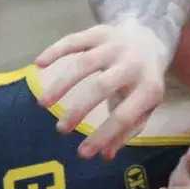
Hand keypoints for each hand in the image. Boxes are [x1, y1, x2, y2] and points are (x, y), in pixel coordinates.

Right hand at [34, 20, 171, 160]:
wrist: (150, 41)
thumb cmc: (141, 84)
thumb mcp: (143, 109)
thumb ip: (126, 131)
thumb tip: (105, 155)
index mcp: (147, 89)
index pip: (123, 116)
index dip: (102, 136)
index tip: (82, 153)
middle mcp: (132, 65)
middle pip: (101, 87)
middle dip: (79, 110)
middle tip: (61, 129)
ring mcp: (114, 46)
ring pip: (84, 63)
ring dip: (61, 84)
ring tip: (43, 104)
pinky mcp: (99, 32)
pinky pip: (74, 40)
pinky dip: (55, 50)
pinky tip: (39, 64)